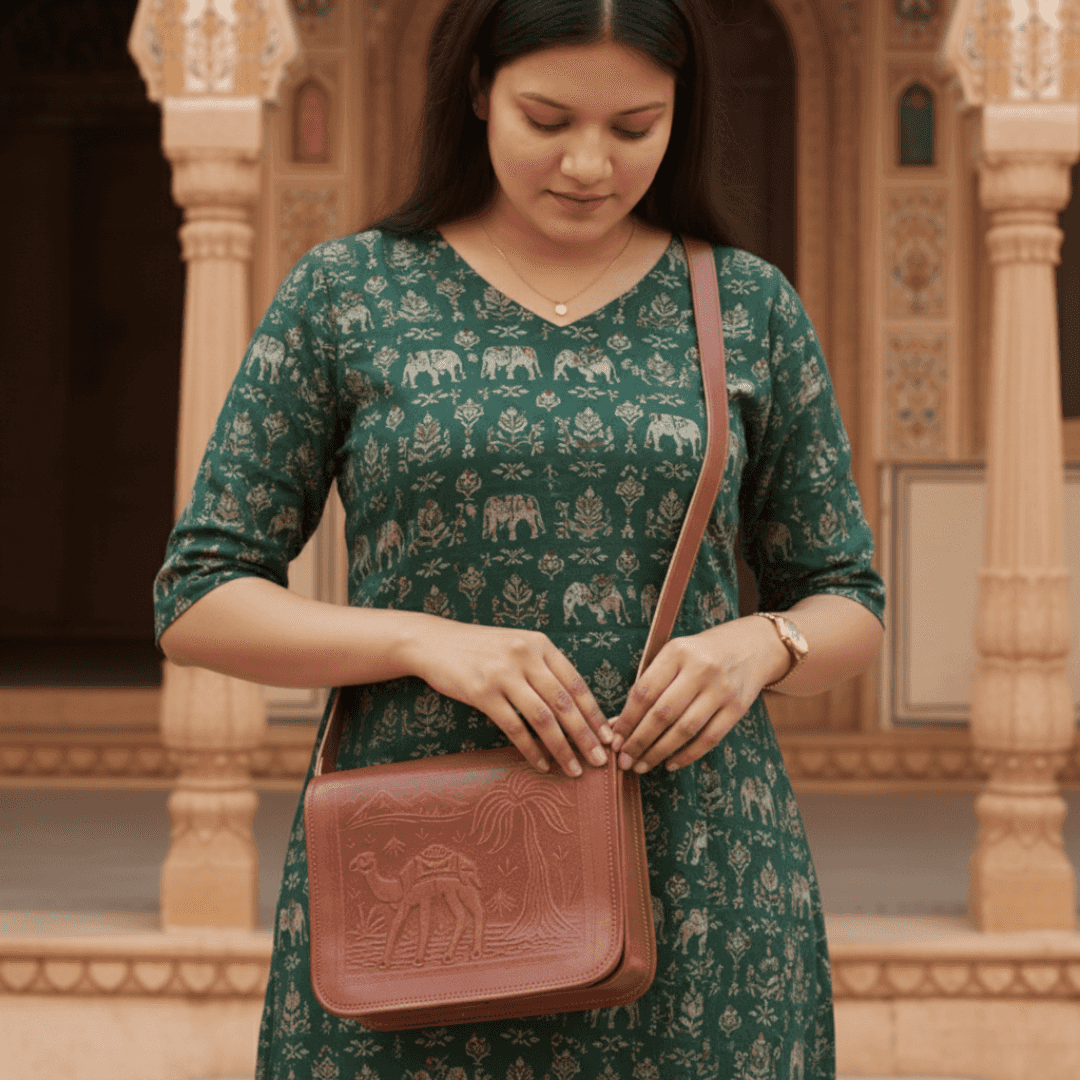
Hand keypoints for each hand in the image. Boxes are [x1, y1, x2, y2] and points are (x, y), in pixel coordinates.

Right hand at [407, 620, 613, 777]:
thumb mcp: (517, 646)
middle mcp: (525, 656)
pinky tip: (541, 763)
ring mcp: (503, 674)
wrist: (434, 643)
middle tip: (600, 760)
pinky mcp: (482, 692)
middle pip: (565, 703)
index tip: (609, 736)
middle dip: (586, 735)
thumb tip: (575, 707)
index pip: (576, 682)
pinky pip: (513, 727)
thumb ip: (543, 668)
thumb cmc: (481, 649)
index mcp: (540, 644)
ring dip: (562, 747)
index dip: (595, 712)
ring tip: (575, 769)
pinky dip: (530, 748)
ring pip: (543, 718)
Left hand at [607, 617, 786, 773]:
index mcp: (677, 652)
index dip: (627, 719)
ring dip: (658, 752)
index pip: (645, 691)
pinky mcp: (737, 708)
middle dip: (639, 741)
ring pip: (684, 730)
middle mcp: (700, 669)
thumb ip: (649, 684)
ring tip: (641, 766)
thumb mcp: (675, 655)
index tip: (614, 739)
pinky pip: (709, 739)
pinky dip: (687, 755)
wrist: (752, 646)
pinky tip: (669, 764)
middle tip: (623, 760)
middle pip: (662, 714)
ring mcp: (721, 690)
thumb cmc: (701, 654)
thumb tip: (618, 724)